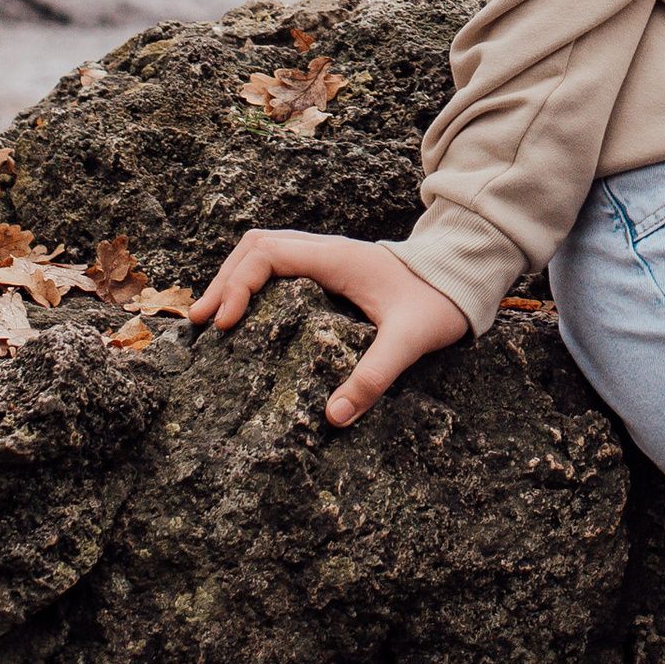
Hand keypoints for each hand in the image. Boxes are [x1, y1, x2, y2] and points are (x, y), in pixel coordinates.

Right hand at [189, 229, 469, 425]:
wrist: (462, 276)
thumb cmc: (438, 303)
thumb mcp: (411, 342)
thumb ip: (375, 377)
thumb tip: (334, 417)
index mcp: (336, 258)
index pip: (268, 253)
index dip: (237, 283)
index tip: (223, 324)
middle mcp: (326, 250)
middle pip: (256, 246)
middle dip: (224, 280)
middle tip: (201, 325)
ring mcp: (327, 257)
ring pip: (265, 250)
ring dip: (235, 278)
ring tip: (211, 320)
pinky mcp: (329, 269)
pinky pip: (279, 264)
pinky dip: (253, 281)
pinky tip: (244, 315)